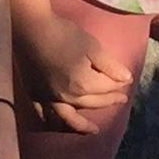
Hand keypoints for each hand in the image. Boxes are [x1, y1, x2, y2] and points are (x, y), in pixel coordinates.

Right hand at [19, 8, 134, 132]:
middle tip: (121, 99)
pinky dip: (54, 123)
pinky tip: (59, 123)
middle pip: (93, 102)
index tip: (127, 80)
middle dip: (109, 101)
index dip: (119, 83)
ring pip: (68, 119)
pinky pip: (44, 115)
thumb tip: (127, 79)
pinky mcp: (34, 95)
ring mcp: (49, 98)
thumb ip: (110, 66)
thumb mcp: (92, 46)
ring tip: (93, 130)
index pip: (107, 87)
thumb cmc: (64, 33)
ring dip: (82, 126)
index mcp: (83, 84)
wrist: (31, 28)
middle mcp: (67, 97)